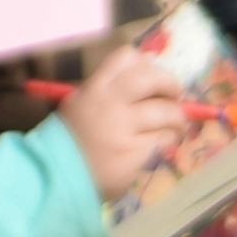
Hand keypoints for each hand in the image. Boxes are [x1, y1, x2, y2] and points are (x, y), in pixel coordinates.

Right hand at [54, 38, 206, 206]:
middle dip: (171, 85)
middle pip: (153, 79)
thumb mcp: (80, 105)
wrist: (58, 178)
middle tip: (176, 95)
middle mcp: (110, 103)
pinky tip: (161, 144)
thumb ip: (109, 92)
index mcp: (94, 88)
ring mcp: (124, 129)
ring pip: (167, 112)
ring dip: (177, 118)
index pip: (126, 58)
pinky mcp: (135, 153)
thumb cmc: (70, 141)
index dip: (146, 64)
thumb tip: (149, 78)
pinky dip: (168, 140)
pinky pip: (163, 139)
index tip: (153, 76)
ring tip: (176, 125)